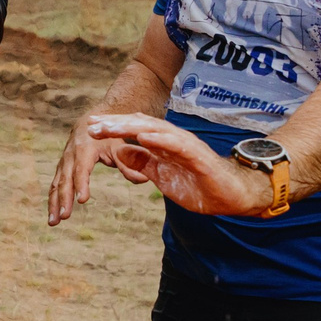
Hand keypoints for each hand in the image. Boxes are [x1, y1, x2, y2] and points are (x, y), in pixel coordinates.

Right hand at [47, 113, 127, 222]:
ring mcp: (63, 163)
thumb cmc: (107, 136)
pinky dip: (53, 201)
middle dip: (64, 199)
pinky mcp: (61, 169)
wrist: (88, 124)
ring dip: (54, 204)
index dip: (81, 184)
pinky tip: (54, 217)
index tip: (82, 200)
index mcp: (84, 149)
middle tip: (65, 216)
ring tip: (53, 223)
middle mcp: (70, 156)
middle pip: (65, 179)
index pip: (81, 169)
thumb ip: (129, 163)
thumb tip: (143, 180)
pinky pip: (55, 186)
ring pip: (57, 185)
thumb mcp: (119, 146)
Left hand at [83, 114, 279, 216]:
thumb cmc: (198, 184)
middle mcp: (172, 139)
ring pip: (155, 130)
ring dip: (131, 127)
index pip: (133, 131)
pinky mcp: (197, 155)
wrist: (230, 195)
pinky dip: (159, 138)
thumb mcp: (161, 175)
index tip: (90, 129)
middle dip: (115, 124)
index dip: (112, 129)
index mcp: (162, 144)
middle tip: (91, 125)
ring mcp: (185, 145)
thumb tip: (120, 153)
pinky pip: (177, 144)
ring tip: (110, 126)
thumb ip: (143, 163)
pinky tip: (143, 136)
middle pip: (139, 126)